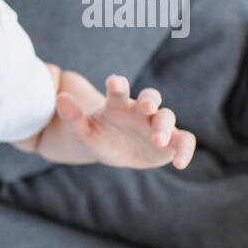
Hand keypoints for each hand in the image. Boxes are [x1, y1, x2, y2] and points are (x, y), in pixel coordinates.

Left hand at [55, 75, 195, 169]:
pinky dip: (186, 149)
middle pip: (150, 97)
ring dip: (165, 126)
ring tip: (157, 141)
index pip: (118, 90)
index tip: (114, 83)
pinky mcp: (170, 141)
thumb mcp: (81, 131)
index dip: (118, 85)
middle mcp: (140, 111)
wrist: (110, 151)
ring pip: (168, 116)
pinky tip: (179, 164)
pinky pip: (184, 140)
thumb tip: (61, 97)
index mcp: (117, 105)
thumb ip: (72, 116)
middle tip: (147, 108)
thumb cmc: (96, 136)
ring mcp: (156, 124)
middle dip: (150, 100)